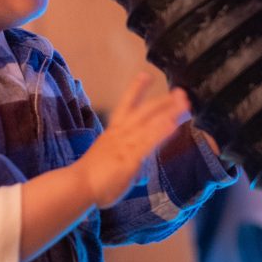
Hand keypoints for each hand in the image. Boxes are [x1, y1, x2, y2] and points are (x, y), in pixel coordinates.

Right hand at [79, 74, 189, 208]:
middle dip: (163, 101)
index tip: (146, 75)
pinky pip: (148, 142)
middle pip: (144, 111)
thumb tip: (137, 171)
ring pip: (151, 123)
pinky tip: (174, 124)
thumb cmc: (92, 177)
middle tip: (181, 91)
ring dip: (169, 112)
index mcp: (113, 132)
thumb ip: (125, 162)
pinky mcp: (130, 157)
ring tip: (185, 103)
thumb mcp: (110, 163)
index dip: (136, 90)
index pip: (126, 105)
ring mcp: (126, 144)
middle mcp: (120, 133)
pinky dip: (162, 132)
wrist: (76, 186)